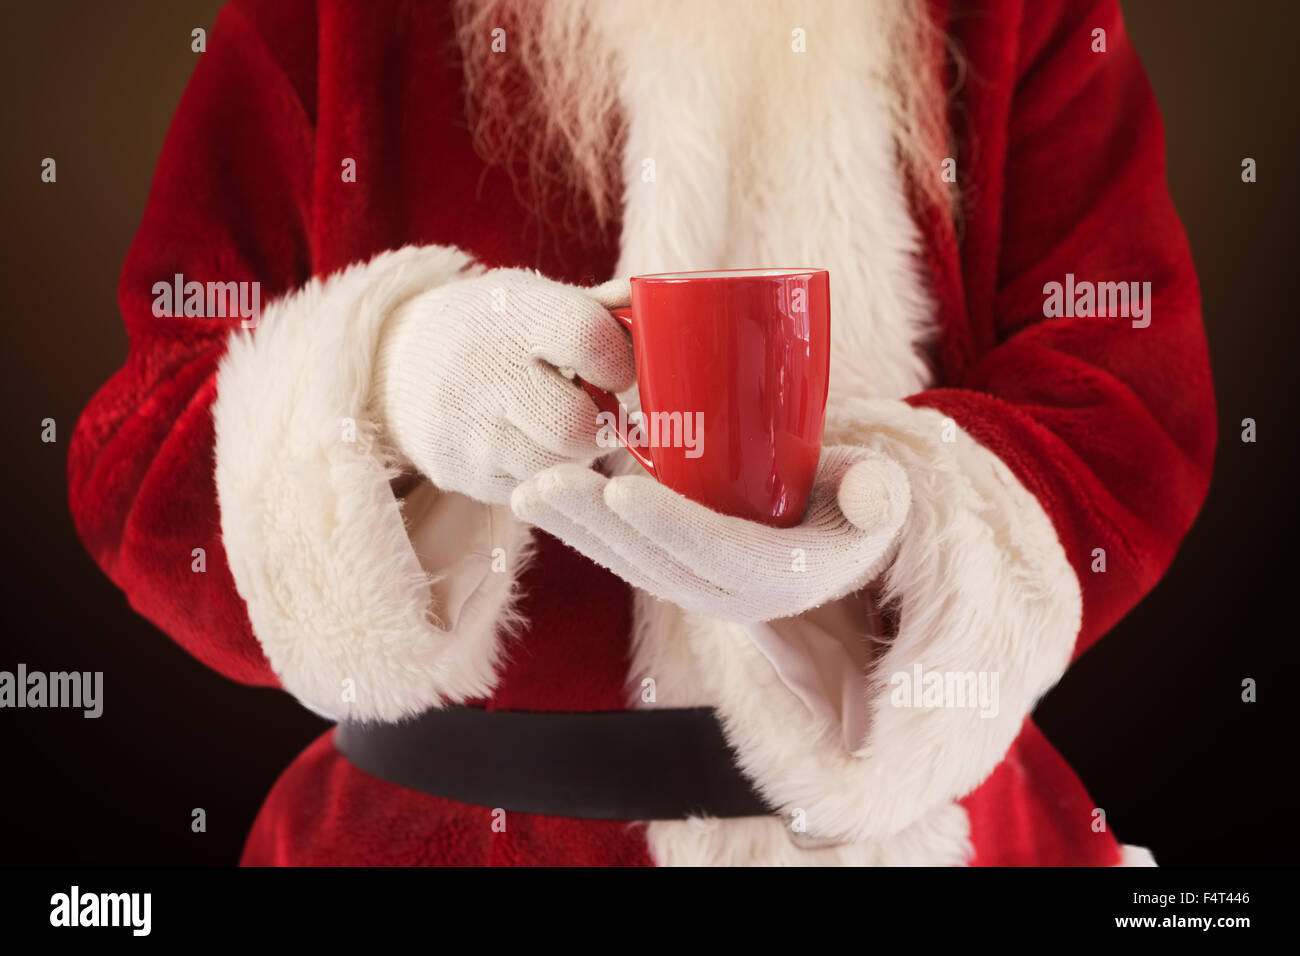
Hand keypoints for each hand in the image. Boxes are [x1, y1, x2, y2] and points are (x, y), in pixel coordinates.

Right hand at [373, 270, 632, 504]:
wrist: (398, 364)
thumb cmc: (492, 328)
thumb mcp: (534, 300)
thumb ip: (600, 308)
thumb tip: (664, 307)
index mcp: (514, 315)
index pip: (588, 338)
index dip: (619, 360)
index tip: (618, 369)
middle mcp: (485, 373)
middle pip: (577, 425)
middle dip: (603, 424)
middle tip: (599, 411)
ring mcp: (470, 432)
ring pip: (559, 466)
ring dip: (577, 454)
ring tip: (562, 427)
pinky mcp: (463, 475)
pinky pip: (533, 489)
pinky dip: (546, 474)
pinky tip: (530, 444)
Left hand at [509, 445, 910, 621]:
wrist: (838, 540)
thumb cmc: (854, 507)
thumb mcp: (879, 499)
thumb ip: (878, 494)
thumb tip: (873, 494)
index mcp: (778, 575)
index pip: (716, 551)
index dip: (668, 523)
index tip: (621, 486)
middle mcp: (730, 594)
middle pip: (653, 561)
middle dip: (594, 524)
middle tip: (543, 483)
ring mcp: (696, 587)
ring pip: (627, 563)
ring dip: (573, 529)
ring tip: (525, 492)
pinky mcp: (674, 573)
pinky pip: (621, 558)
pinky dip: (579, 530)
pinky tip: (539, 500)